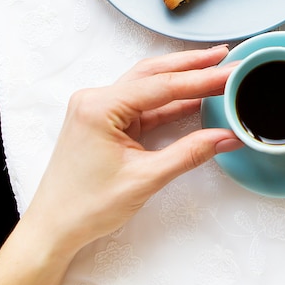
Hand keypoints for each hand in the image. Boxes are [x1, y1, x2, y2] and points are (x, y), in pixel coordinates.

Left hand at [0, 46, 241, 284]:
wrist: (54, 228)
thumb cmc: (87, 206)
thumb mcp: (145, 179)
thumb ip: (189, 153)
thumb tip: (227, 136)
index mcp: (99, 107)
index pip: (161, 86)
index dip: (201, 79)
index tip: (229, 72)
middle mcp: (97, 99)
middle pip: (153, 73)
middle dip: (192, 64)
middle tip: (224, 56)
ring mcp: (100, 108)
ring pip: (149, 84)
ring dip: (182, 78)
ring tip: (214, 69)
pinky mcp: (107, 120)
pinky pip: (144, 103)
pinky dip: (171, 100)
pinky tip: (195, 96)